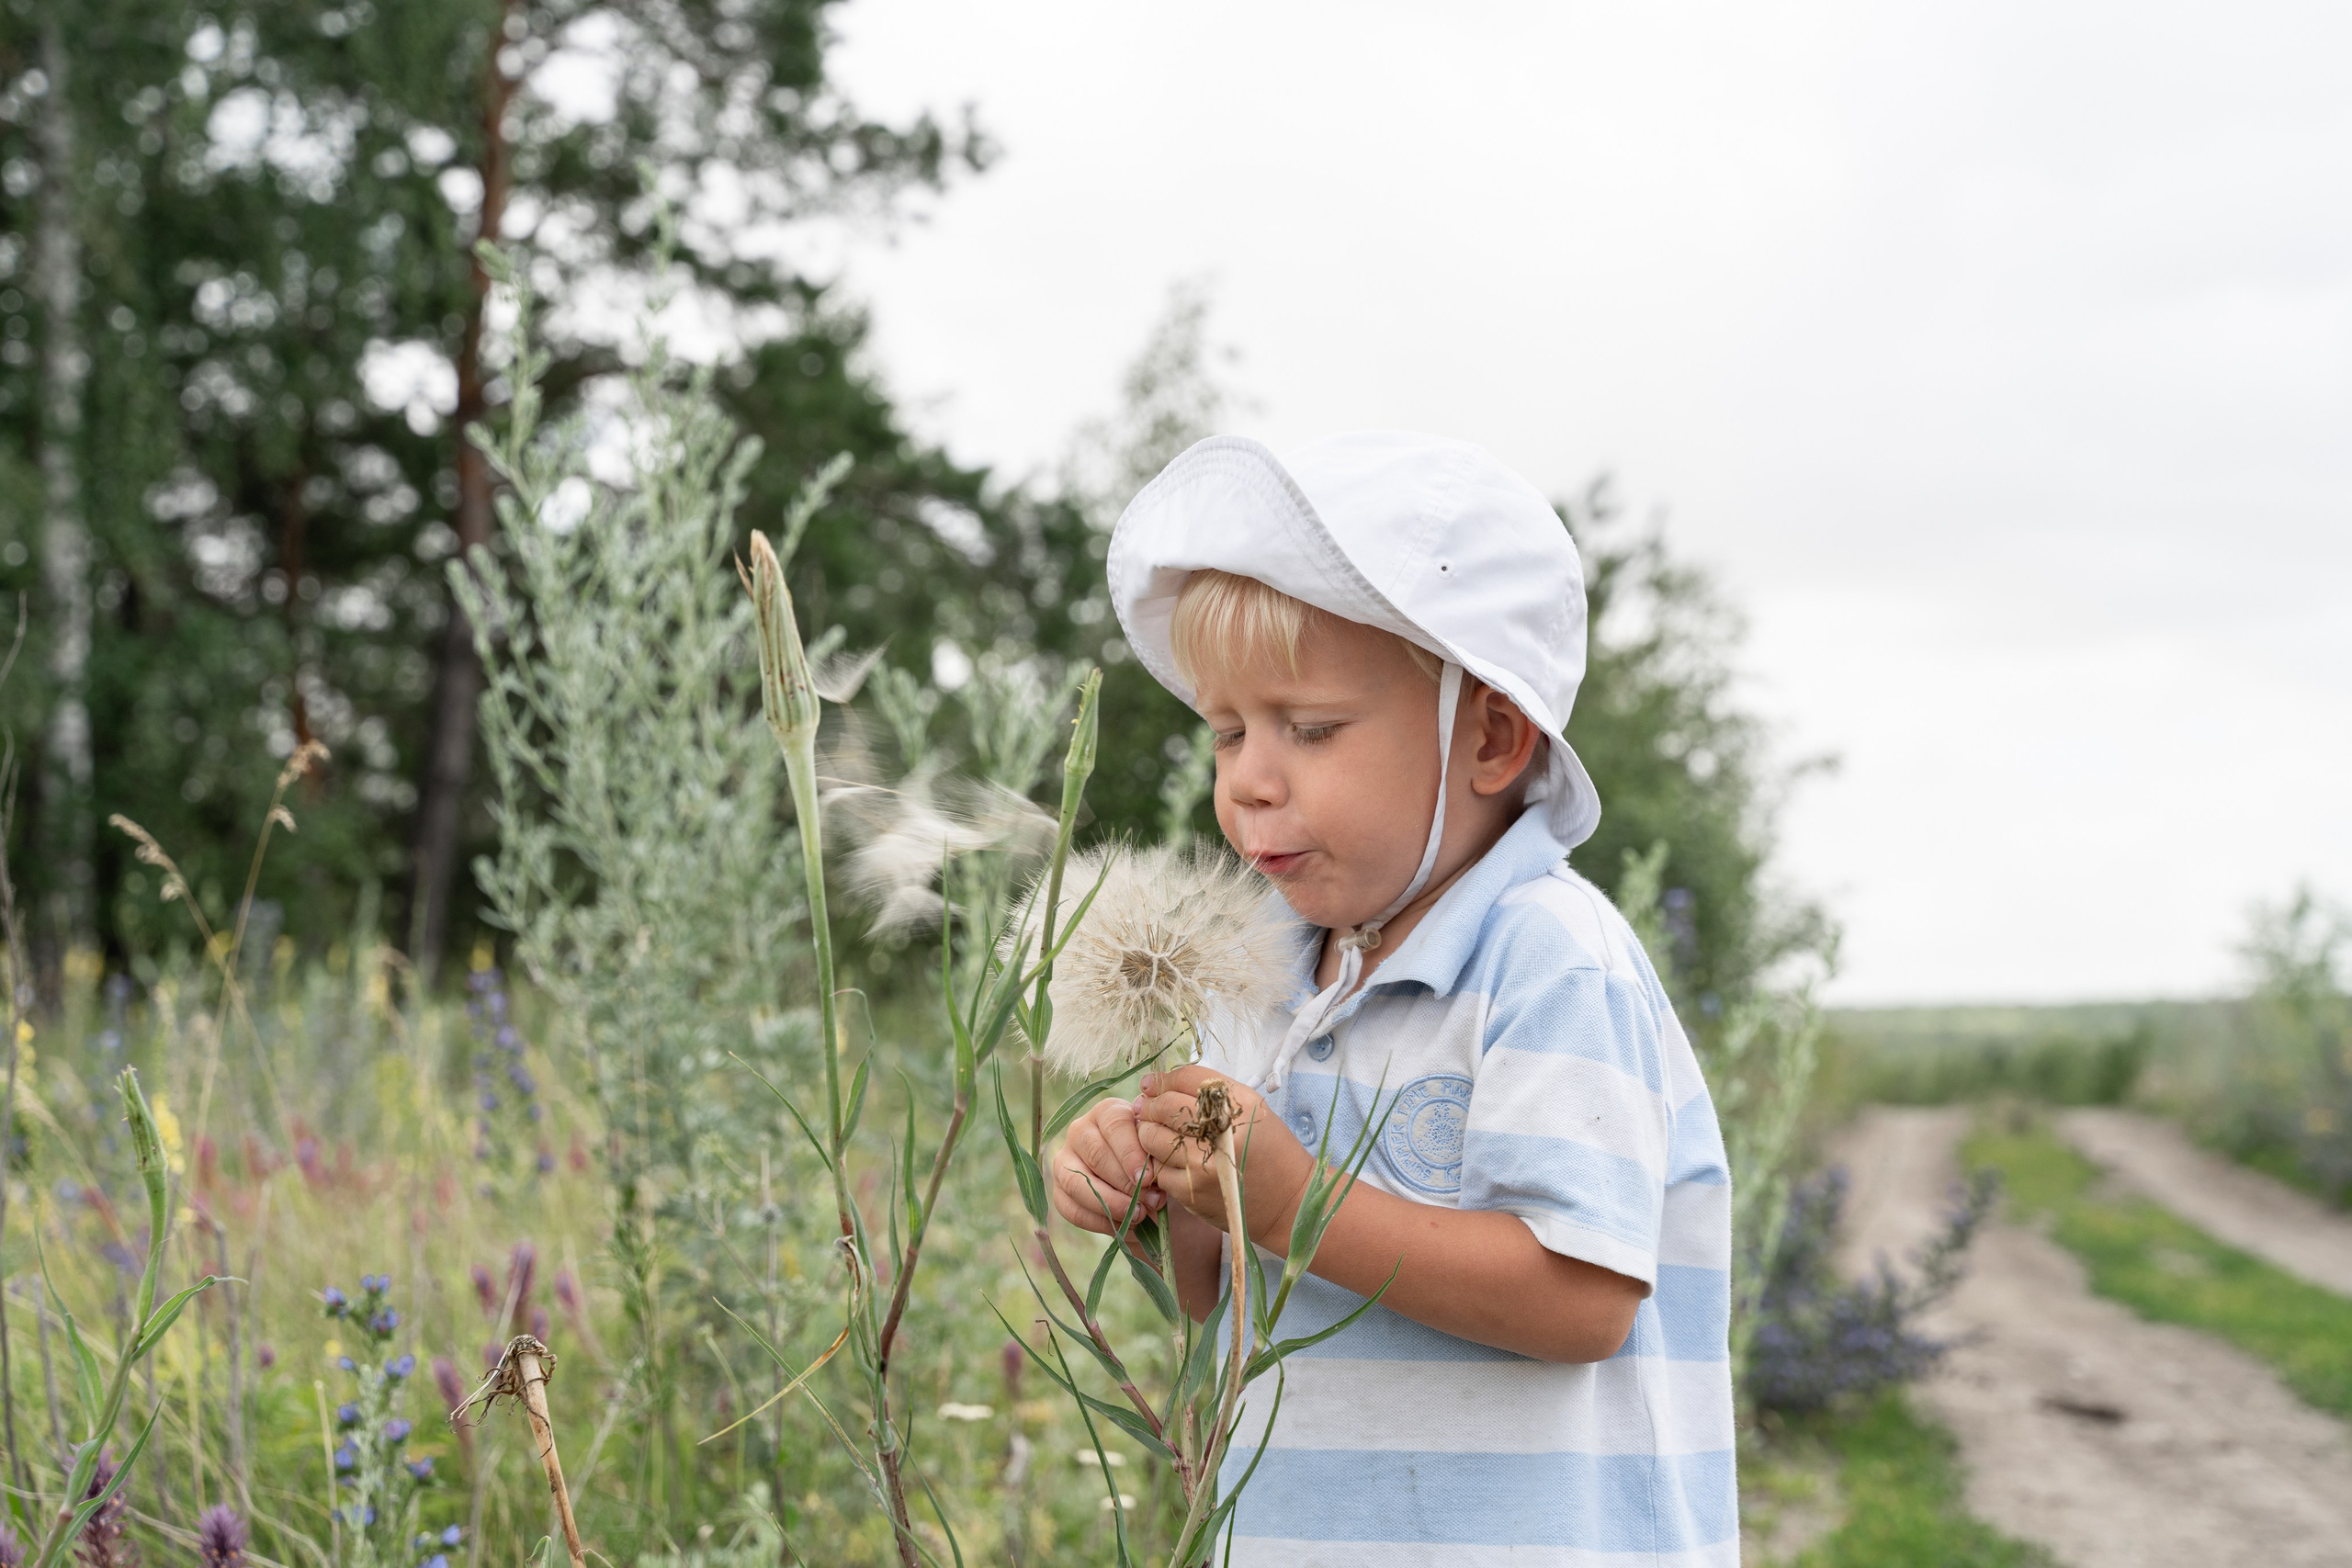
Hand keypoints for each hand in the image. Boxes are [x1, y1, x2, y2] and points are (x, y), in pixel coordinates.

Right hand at [1048, 1097, 1165, 1236]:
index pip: (1114, 1125)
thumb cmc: (1155, 1161)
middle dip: (1124, 1182)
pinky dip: (1099, 1221)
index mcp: (1108, 1112)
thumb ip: (1155, 1160)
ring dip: (1110, 1203)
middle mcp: (1080, 1130)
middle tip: (1149, 1200)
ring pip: (1077, 1182)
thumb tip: (1146, 1182)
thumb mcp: (1159, 1154)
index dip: (1131, 1153)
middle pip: (1095, 1154)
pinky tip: (1124, 1225)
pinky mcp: (1059, 1189)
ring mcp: (1065, 1160)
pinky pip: (1072, 1208)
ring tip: (1138, 1215)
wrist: (1145, 1187)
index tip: (1149, 1178)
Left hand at [1134, 1066, 1316, 1244]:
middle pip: (1165, 1107)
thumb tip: (1163, 1087)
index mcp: (1239, 1105)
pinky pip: (1157, 1168)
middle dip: (1148, 1105)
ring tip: (1152, 1131)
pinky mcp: (1191, 1190)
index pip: (1186, 1079)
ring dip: (1146, 1131)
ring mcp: (1203, 1163)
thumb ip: (1214, 1095)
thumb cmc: (1271, 1152)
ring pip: (1152, 1138)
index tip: (1150, 1085)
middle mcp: (1221, 1132)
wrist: (1288, 1202)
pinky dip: (1156, 1160)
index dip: (1162, 1080)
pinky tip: (1166, 1158)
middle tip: (1145, 1107)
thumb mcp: (1252, 1111)